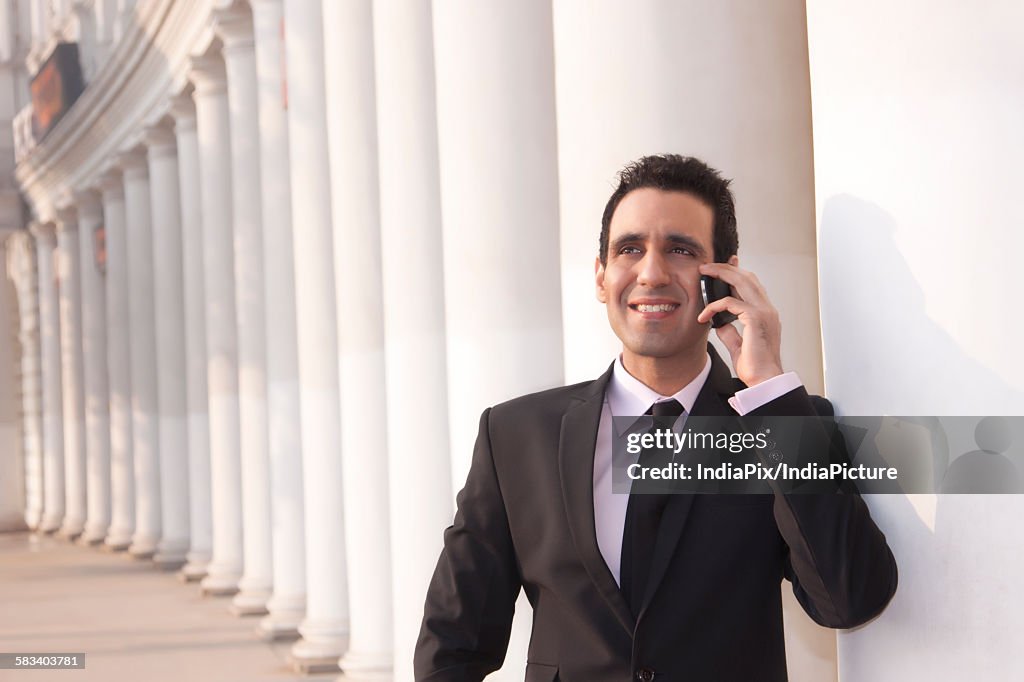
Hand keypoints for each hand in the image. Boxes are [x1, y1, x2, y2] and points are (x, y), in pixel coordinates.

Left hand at [696, 260, 783, 386]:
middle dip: (726, 268)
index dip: (737, 272)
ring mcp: (764, 312)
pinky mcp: (755, 318)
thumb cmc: (754, 367)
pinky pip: (730, 303)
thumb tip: (718, 322)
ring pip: (742, 281)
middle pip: (747, 277)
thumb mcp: (738, 344)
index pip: (752, 285)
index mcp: (766, 314)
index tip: (724, 265)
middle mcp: (767, 310)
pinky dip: (714, 306)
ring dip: (721, 274)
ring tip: (704, 273)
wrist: (763, 380)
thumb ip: (730, 330)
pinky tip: (704, 315)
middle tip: (707, 266)